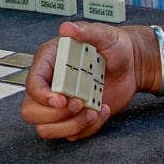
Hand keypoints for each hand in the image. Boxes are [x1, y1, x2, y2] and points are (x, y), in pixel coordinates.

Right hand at [21, 21, 141, 140]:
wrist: (132, 64)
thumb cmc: (114, 45)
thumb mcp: (103, 34)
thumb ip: (85, 31)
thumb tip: (67, 28)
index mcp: (49, 62)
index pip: (32, 84)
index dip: (42, 96)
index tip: (62, 99)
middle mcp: (50, 84)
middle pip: (31, 111)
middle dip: (55, 115)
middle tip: (79, 104)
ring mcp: (61, 104)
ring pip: (47, 128)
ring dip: (71, 126)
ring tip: (93, 111)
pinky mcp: (74, 117)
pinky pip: (71, 134)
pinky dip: (88, 129)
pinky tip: (102, 111)